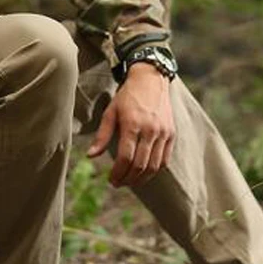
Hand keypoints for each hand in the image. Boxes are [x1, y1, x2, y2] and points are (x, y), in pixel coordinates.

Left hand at [86, 63, 174, 187]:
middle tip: (118, 183)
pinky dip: (154, 170)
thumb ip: (102, 136)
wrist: (151, 80)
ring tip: (130, 181)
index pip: (126, 157)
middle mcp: (150, 130)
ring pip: (154, 166)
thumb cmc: (126, 96)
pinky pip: (164, 159)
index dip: (118, 173)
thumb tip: (90, 156)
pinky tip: (144, 172)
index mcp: (132, 124)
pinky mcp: (171, 134)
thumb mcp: (110, 112)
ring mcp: (163, 133)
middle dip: (128, 179)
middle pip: (140, 165)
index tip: (111, 180)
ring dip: (141, 178)